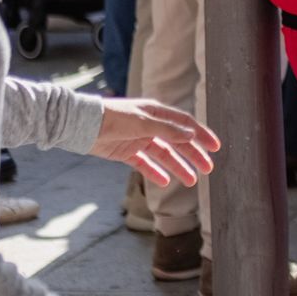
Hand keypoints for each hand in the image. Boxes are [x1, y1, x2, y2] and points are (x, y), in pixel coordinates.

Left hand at [91, 97, 220, 188]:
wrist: (81, 124)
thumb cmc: (112, 118)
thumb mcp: (143, 123)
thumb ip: (167, 130)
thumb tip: (191, 135)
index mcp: (156, 113)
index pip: (185, 124)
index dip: (201, 134)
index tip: (215, 147)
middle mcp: (150, 126)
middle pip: (178, 142)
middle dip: (194, 155)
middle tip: (208, 169)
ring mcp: (138, 140)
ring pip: (164, 155)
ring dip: (178, 167)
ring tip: (191, 181)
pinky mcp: (126, 152)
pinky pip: (145, 164)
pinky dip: (155, 173)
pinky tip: (165, 181)